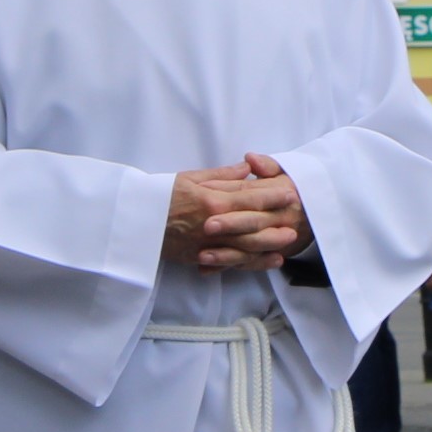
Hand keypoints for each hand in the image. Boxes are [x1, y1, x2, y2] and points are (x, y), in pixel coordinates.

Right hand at [164, 161, 306, 271]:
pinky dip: (253, 262)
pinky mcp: (202, 257)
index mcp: (211, 199)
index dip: (271, 194)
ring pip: (247, 244)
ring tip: (289, 239)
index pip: (248, 196)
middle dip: (277, 217)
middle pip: (253, 221)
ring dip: (271, 241)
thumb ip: (221, 176)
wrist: (133, 221)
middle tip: (298, 214)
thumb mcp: (189, 178)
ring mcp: (208, 243)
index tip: (289, 191)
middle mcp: (214, 223)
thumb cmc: (160, 195)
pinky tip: (270, 260)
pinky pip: (233, 261)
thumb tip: (247, 169)